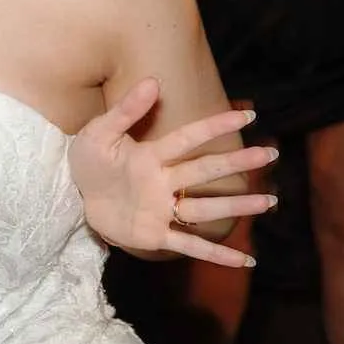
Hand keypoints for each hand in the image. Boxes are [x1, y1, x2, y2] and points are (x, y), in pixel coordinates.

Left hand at [68, 77, 277, 266]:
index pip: (189, 138)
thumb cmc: (89, 160)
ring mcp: (161, 209)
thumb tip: (152, 81)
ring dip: (236, 205)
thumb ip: (125, 111)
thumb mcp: (99, 132)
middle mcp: (163, 181)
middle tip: (271, 154)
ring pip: (204, 208)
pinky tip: (243, 261)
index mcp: (151, 155)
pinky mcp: (153, 235)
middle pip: (205, 170)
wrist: (73, 196)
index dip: (216, 126)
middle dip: (237, 163)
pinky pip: (188, 244)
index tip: (249, 114)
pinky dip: (215, 255)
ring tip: (269, 202)